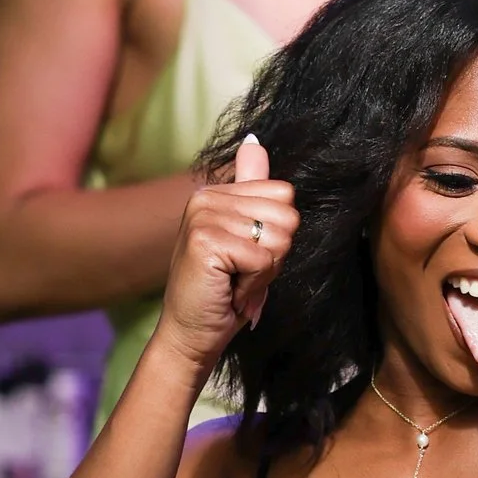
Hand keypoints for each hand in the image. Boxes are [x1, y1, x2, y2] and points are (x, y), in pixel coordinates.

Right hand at [157, 131, 297, 369]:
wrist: (190, 335)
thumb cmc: (221, 294)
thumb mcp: (245, 239)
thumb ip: (253, 193)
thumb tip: (255, 142)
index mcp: (216, 194)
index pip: (284, 194)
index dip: (277, 236)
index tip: (248, 257)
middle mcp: (206, 198)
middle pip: (287, 215)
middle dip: (274, 256)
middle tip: (241, 274)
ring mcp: (203, 217)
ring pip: (277, 239)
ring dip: (263, 273)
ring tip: (234, 282)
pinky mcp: (205, 241)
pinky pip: (262, 260)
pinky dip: (253, 285)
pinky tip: (229, 291)